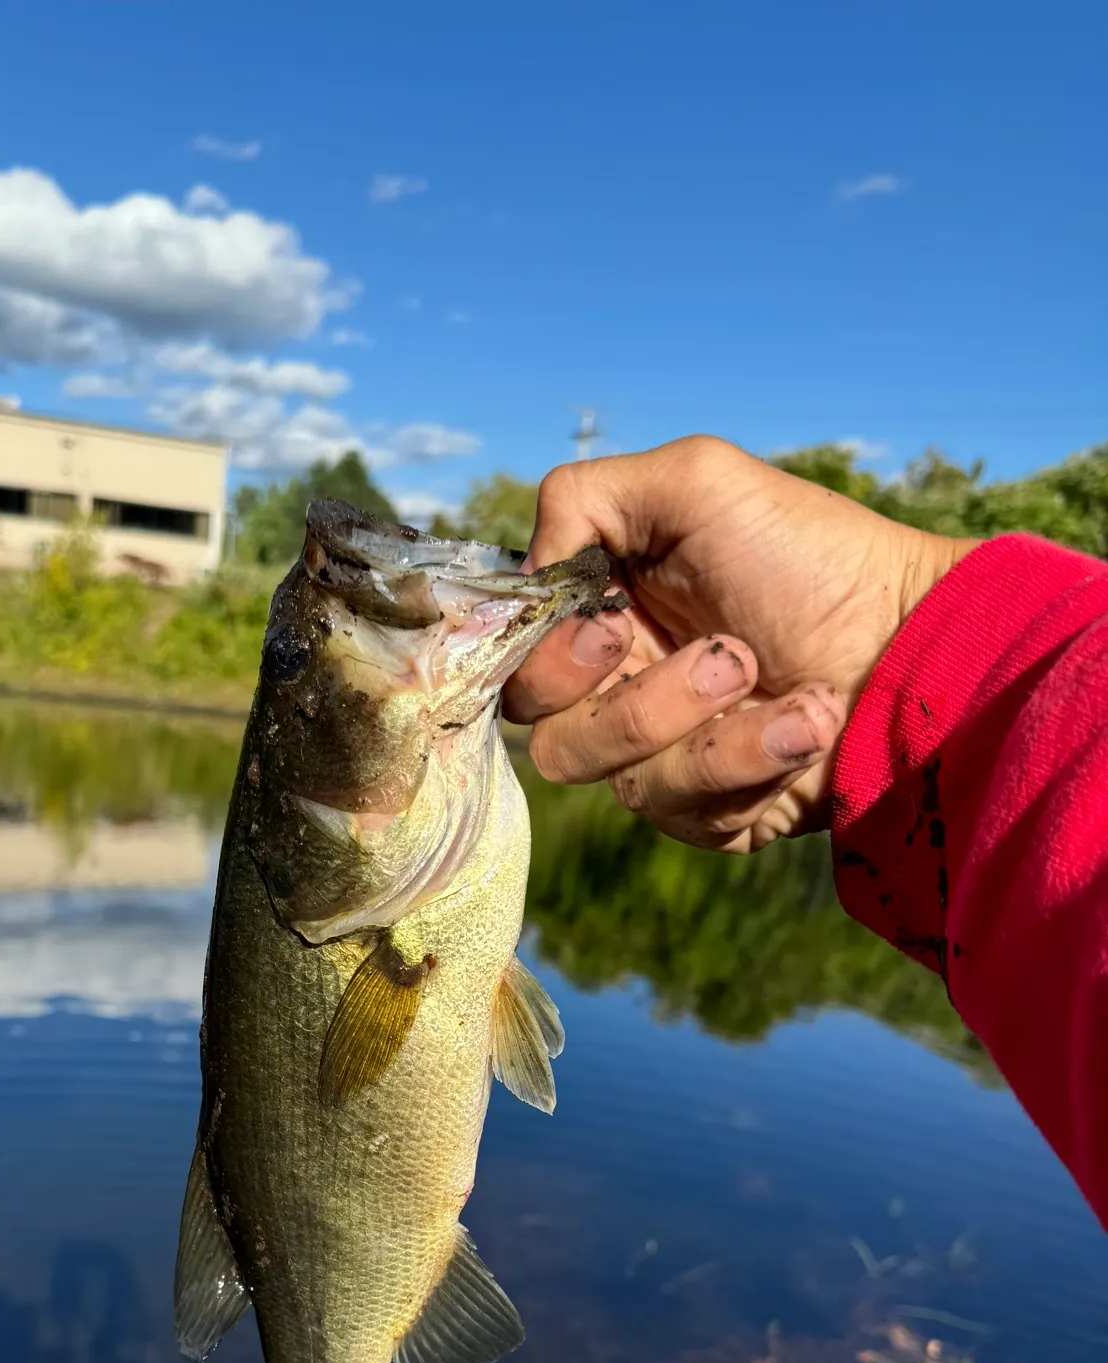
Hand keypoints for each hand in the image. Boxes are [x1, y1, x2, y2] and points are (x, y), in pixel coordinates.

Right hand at [504, 436, 976, 851]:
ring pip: (619, 782)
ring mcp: (664, 759)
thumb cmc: (809, 553)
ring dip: (702, 726)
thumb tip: (530, 575)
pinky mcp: (713, 814)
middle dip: (631, 702)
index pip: (515, 671)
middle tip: (720, 654)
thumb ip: (581, 498)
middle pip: (551, 742)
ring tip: (781, 681)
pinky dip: (753, 758)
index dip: (545, 662)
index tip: (609, 624)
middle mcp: (618, 695)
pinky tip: (809, 720)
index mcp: (598, 623)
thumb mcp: (694, 479)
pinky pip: (689, 813)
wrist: (917, 635)